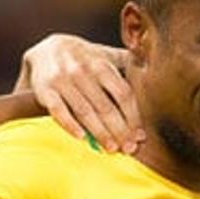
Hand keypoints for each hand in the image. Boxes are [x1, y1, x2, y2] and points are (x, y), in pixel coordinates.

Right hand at [17, 34, 141, 152]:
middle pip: (105, 106)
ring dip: (100, 133)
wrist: (46, 49)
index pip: (122, 93)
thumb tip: (154, 69)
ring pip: (84, 111)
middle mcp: (82, 71)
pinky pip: (59, 111)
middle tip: (128, 148)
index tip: (139, 135)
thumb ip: (126, 63)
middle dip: (119, 130)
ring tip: (111, 149)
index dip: (133, 116)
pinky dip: (70, 125)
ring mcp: (62, 81)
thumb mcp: (104, 55)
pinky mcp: (45, 91)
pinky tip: (82, 138)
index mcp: (101, 64)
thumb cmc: (83, 58)